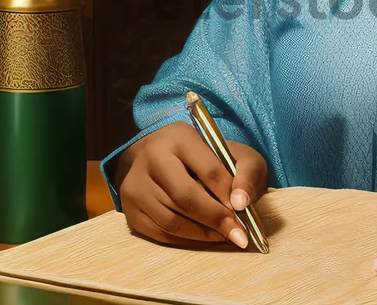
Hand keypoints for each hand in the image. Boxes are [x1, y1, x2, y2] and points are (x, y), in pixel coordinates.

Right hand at [117, 121, 267, 248]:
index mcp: (180, 137)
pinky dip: (185, 240)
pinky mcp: (129, 208)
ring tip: (223, 236)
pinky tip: (202, 237)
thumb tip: (240, 204)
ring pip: (171, 219)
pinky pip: (159, 233)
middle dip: (215, 219)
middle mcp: (152, 157)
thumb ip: (247, 171)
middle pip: (186, 197)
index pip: (208, 169)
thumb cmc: (205, 155)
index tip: (243, 215)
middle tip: (237, 234)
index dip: (228, 196)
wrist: (160, 154)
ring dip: (202, 234)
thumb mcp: (234, 152)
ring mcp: (136, 184)